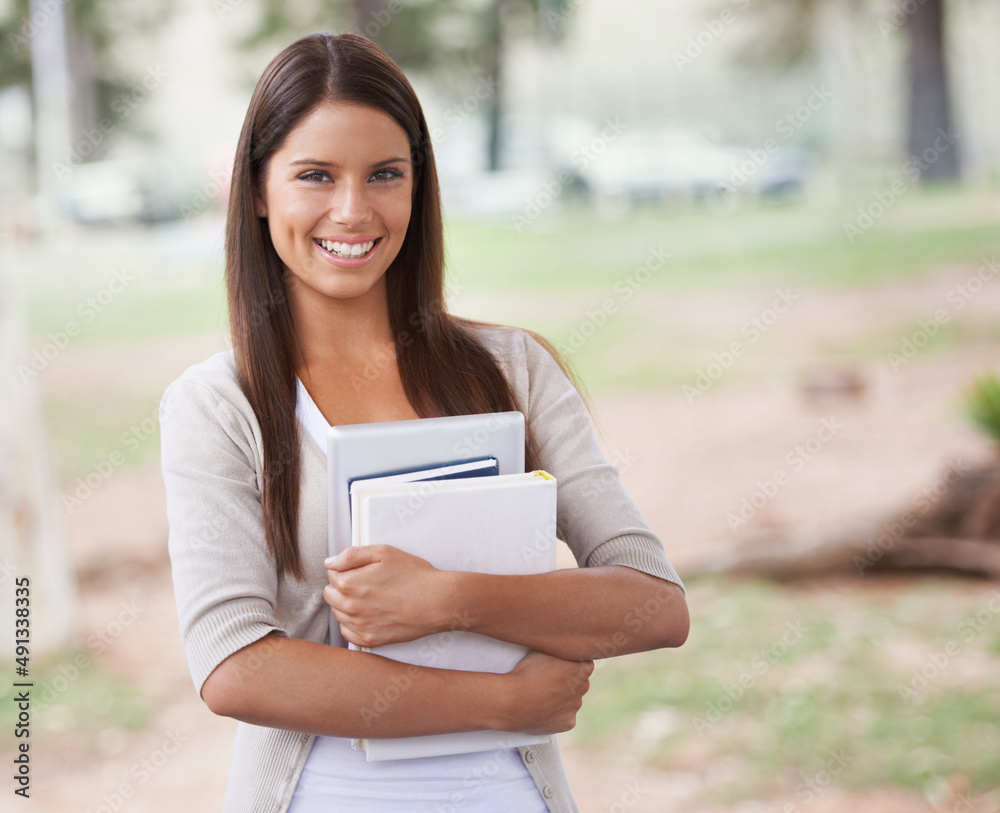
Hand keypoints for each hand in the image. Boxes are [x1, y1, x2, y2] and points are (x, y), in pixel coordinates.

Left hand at [324, 545, 452, 647]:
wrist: (437, 602)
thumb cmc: (414, 576)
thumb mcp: (384, 553)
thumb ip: (352, 555)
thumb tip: (330, 563)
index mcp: (350, 584)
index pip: (331, 574)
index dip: (345, 569)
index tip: (359, 569)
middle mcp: (350, 607)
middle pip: (330, 595)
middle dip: (342, 587)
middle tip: (364, 582)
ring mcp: (359, 626)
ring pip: (338, 613)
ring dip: (347, 605)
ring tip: (370, 598)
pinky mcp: (370, 640)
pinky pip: (348, 632)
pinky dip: (353, 624)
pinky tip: (369, 614)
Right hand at [499, 650, 593, 734]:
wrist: (513, 701)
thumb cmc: (526, 671)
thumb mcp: (544, 649)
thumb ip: (559, 649)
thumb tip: (562, 645)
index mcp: (582, 667)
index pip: (584, 663)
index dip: (570, 663)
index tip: (557, 665)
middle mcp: (584, 687)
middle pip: (579, 682)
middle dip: (566, 681)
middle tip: (546, 680)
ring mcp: (576, 706)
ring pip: (571, 701)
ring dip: (560, 698)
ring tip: (539, 696)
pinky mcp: (568, 723)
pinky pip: (564, 717)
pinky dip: (555, 715)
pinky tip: (541, 710)